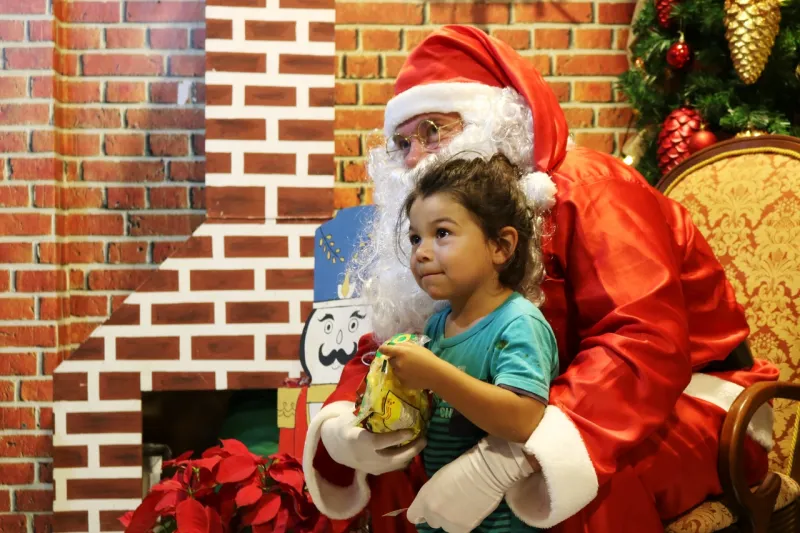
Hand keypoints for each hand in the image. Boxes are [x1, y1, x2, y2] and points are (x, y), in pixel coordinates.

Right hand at [320, 407, 426, 475]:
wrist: (336, 447)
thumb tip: (387, 396)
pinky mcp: (375, 472)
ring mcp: (370, 467)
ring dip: (411, 455)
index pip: (379, 442)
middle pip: (393, 458)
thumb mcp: (352, 415)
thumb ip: (368, 410)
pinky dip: (405, 459)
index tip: (412, 431)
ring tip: (422, 442)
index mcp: (357, 440)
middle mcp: (365, 457)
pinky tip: (412, 449)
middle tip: (424, 438)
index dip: (396, 438)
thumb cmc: (346, 426)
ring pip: (396, 465)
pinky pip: (394, 468)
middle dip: (411, 450)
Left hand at [379, 341, 447, 390]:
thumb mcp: (417, 347)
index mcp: (401, 352)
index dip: (383, 349)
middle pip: (390, 360)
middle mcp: (397, 363)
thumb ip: (404, 345)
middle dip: (395, 359)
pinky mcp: (402, 382)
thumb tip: (395, 345)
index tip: (382, 349)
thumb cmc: (428, 358)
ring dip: (399, 368)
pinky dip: (403, 376)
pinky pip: (399, 378)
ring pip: (394, 370)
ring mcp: (399, 374)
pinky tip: (413, 376)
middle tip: (405, 360)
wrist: (435, 374)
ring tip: (411, 369)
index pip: (385, 349)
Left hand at [407, 436, 532, 531]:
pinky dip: (464, 522)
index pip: (412, 516)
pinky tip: (471, 509)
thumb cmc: (462, 467)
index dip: (420, 513)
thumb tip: (431, 503)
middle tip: (450, 502)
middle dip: (438, 513)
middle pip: (431, 520)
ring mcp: (447, 522)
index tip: (426, 510)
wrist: (485, 472)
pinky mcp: (463, 529)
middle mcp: (432, 513)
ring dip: (451, 519)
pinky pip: (459, 529)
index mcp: (424, 498)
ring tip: (463, 505)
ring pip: (446, 526)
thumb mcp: (438, 479)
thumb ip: (431, 494)